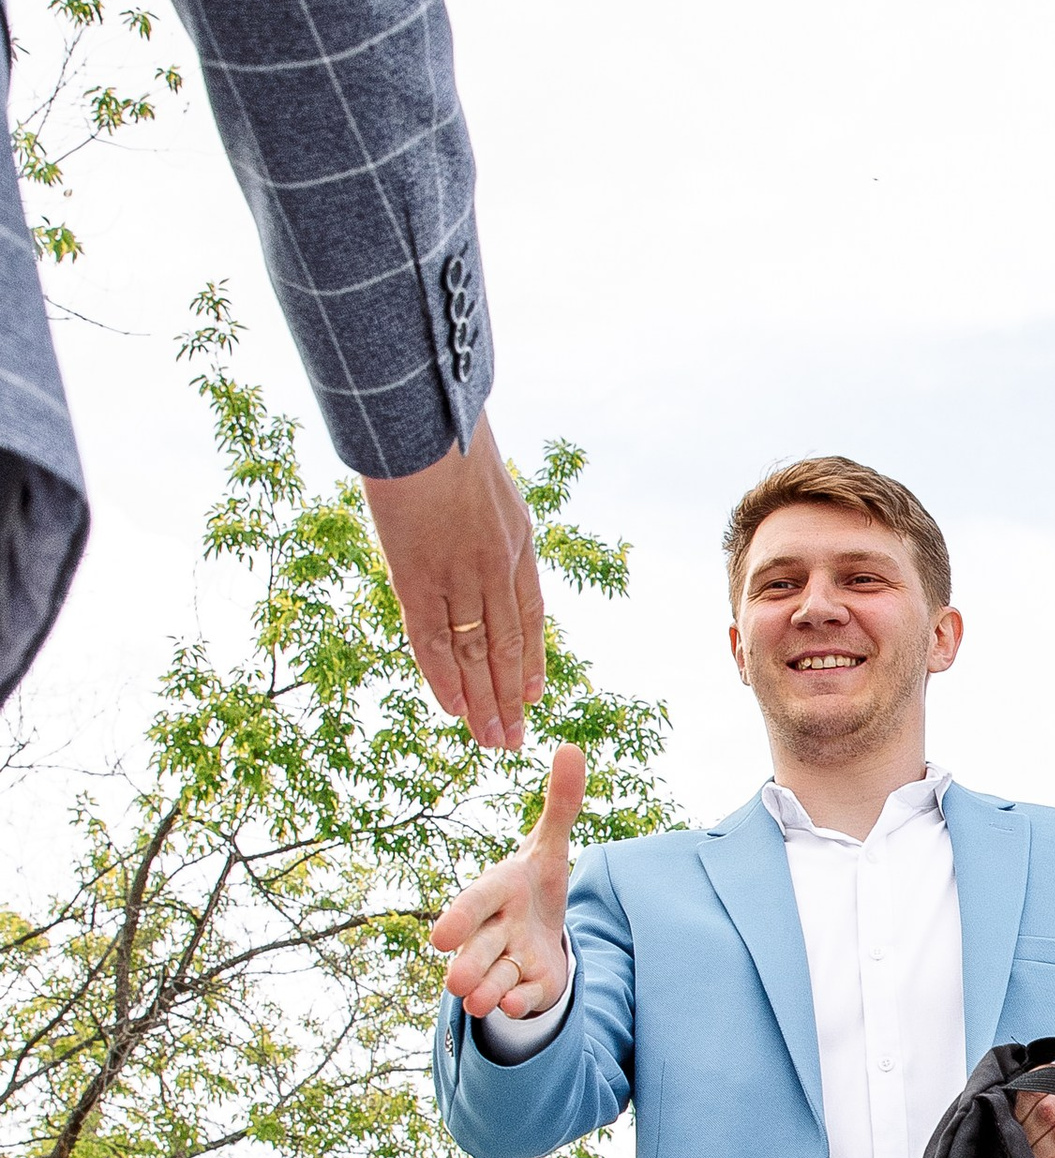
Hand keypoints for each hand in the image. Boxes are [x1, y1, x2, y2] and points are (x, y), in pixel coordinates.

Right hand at [362, 420, 545, 749]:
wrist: (423, 416)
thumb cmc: (445, 436)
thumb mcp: (484, 475)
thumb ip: (485, 513)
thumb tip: (470, 521)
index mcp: (517, 539)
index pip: (529, 613)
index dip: (530, 657)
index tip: (532, 693)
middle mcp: (496, 565)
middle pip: (506, 643)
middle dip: (509, 694)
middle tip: (512, 738)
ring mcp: (460, 574)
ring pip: (474, 651)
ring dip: (483, 700)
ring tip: (490, 740)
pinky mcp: (419, 577)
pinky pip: (433, 639)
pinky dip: (443, 678)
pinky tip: (454, 708)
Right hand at [430, 744, 584, 1019]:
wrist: (540, 924)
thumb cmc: (536, 882)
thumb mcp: (552, 844)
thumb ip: (561, 803)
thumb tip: (571, 748)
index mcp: (496, 891)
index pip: (476, 903)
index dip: (460, 918)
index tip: (440, 938)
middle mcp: (494, 929)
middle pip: (479, 948)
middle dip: (468, 964)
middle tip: (455, 982)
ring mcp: (508, 960)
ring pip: (493, 978)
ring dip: (487, 990)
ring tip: (479, 1002)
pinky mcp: (528, 983)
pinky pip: (521, 994)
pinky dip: (518, 1001)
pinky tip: (516, 1006)